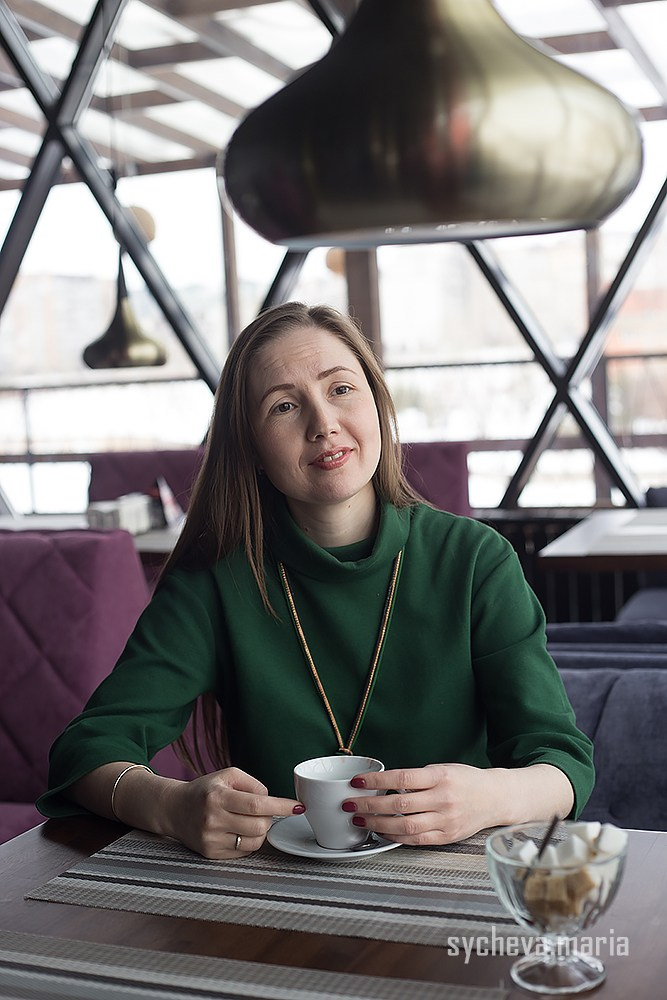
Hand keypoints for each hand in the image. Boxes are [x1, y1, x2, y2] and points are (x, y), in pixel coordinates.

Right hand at [165, 766, 303, 858]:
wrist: (174, 809)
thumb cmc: (205, 790)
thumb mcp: (227, 775)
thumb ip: (252, 784)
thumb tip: (271, 800)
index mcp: (217, 797)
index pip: (257, 805)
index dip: (281, 807)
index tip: (298, 807)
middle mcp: (213, 820)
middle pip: (259, 826)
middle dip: (269, 818)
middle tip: (263, 811)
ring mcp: (211, 840)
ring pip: (254, 842)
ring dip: (260, 831)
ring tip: (250, 820)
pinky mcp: (211, 854)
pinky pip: (243, 852)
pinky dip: (248, 841)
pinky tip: (238, 830)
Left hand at [340, 763, 497, 845]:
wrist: (495, 798)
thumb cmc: (465, 781)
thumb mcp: (442, 770)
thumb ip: (416, 778)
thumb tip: (384, 785)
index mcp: (440, 777)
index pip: (402, 777)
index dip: (377, 781)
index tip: (358, 781)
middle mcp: (443, 799)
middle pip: (399, 803)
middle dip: (369, 805)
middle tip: (349, 805)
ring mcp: (445, 820)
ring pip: (405, 826)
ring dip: (378, 824)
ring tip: (360, 821)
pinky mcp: (446, 837)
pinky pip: (415, 839)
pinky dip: (395, 837)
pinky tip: (381, 832)